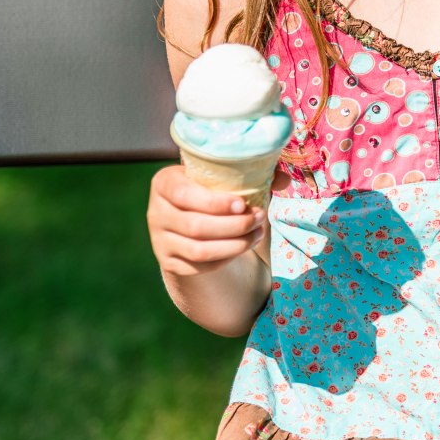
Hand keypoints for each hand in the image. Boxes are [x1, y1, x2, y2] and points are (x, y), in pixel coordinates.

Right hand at [146, 164, 266, 276]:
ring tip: (258, 233)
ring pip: (199, 251)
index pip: (184, 194)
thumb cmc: (213, 189)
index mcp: (164, 183)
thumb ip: (255, 172)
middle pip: (196, 226)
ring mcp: (160, 240)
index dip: (215, 202)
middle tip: (260, 218)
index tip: (244, 204)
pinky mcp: (169, 262)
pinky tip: (243, 246)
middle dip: (235, 225)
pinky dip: (227, 258)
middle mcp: (155, 212)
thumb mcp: (225, 175)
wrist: (191, 215)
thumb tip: (284, 179)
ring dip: (235, 245)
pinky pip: (200, 267)